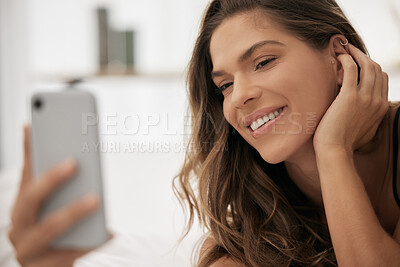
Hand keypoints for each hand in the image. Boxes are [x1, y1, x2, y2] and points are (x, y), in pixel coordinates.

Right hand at [8, 125, 105, 266]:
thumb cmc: (53, 228)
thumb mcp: (48, 201)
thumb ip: (41, 169)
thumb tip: (29, 128)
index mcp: (22, 208)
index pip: (26, 178)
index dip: (32, 154)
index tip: (38, 130)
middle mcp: (19, 229)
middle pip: (30, 201)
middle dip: (50, 180)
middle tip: (74, 163)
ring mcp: (30, 252)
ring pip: (49, 230)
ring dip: (72, 212)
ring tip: (96, 199)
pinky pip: (72, 254)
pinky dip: (91, 242)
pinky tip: (110, 233)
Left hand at [313, 43, 388, 155]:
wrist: (335, 151)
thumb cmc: (343, 143)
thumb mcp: (365, 129)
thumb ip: (368, 117)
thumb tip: (362, 111)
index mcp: (381, 107)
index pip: (382, 79)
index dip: (371, 67)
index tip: (358, 62)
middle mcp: (377, 100)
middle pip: (377, 69)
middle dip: (364, 56)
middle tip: (350, 50)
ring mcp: (365, 98)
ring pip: (368, 66)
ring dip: (356, 53)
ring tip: (344, 49)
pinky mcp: (349, 97)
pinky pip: (352, 69)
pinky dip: (347, 59)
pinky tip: (339, 57)